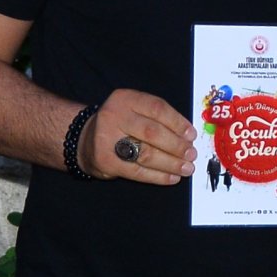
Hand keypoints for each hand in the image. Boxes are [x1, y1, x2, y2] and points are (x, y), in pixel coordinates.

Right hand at [79, 89, 197, 183]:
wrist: (84, 140)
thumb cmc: (120, 124)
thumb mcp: (134, 110)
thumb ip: (157, 118)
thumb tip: (188, 137)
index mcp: (125, 99)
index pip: (157, 108)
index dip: (178, 123)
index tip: (192, 135)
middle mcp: (114, 116)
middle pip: (152, 132)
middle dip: (176, 146)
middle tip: (192, 154)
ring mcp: (107, 139)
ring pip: (146, 154)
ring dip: (171, 163)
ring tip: (186, 168)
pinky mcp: (106, 161)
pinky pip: (137, 171)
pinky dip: (158, 176)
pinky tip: (172, 178)